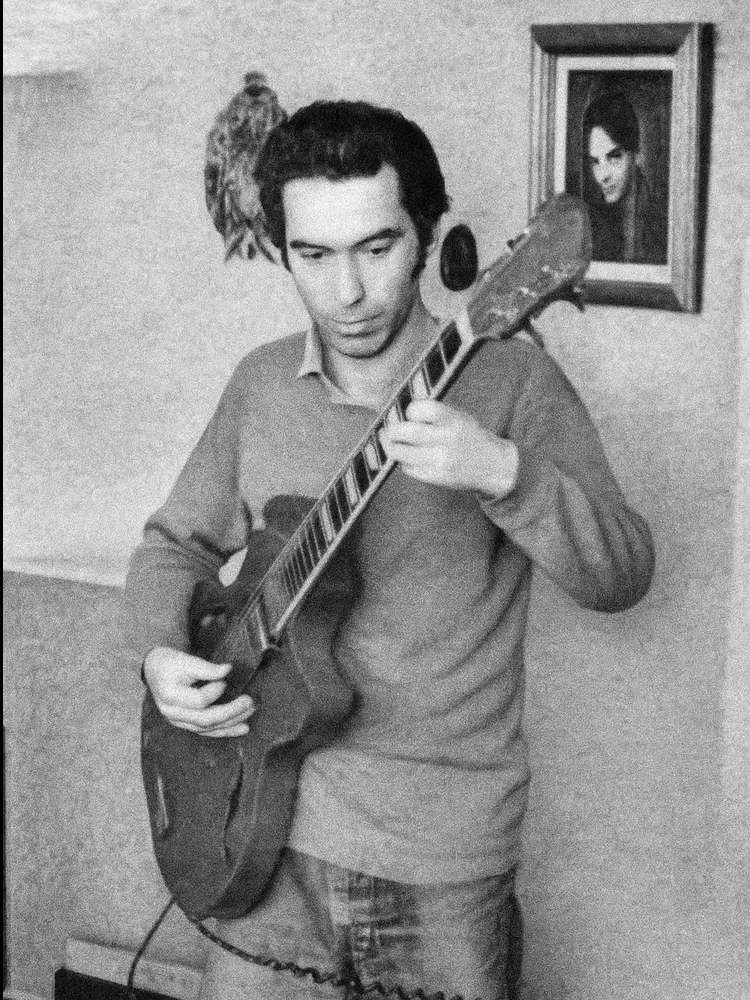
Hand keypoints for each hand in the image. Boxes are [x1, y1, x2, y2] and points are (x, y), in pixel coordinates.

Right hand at [142, 646, 254, 737]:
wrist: (155, 670)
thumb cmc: (169, 663)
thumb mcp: (185, 659)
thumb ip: (206, 667)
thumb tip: (227, 670)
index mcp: (170, 696)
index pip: (199, 701)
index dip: (216, 691)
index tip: (225, 679)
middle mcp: (173, 714)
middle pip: (206, 719)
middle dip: (231, 711)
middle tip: (249, 701)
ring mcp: (179, 722)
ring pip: (208, 728)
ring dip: (232, 722)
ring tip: (250, 712)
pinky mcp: (186, 725)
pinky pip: (207, 731)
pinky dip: (226, 730)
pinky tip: (242, 728)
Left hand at [381, 399, 518, 497]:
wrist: (493, 466)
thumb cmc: (470, 437)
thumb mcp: (460, 417)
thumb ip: (434, 414)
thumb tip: (399, 414)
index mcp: (453, 420)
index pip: (420, 409)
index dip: (409, 410)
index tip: (409, 413)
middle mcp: (446, 440)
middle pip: (405, 432)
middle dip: (391, 430)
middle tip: (388, 430)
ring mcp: (439, 461)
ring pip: (400, 453)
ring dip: (391, 447)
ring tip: (390, 443)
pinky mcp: (435, 477)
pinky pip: (407, 468)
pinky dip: (404, 462)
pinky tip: (410, 458)